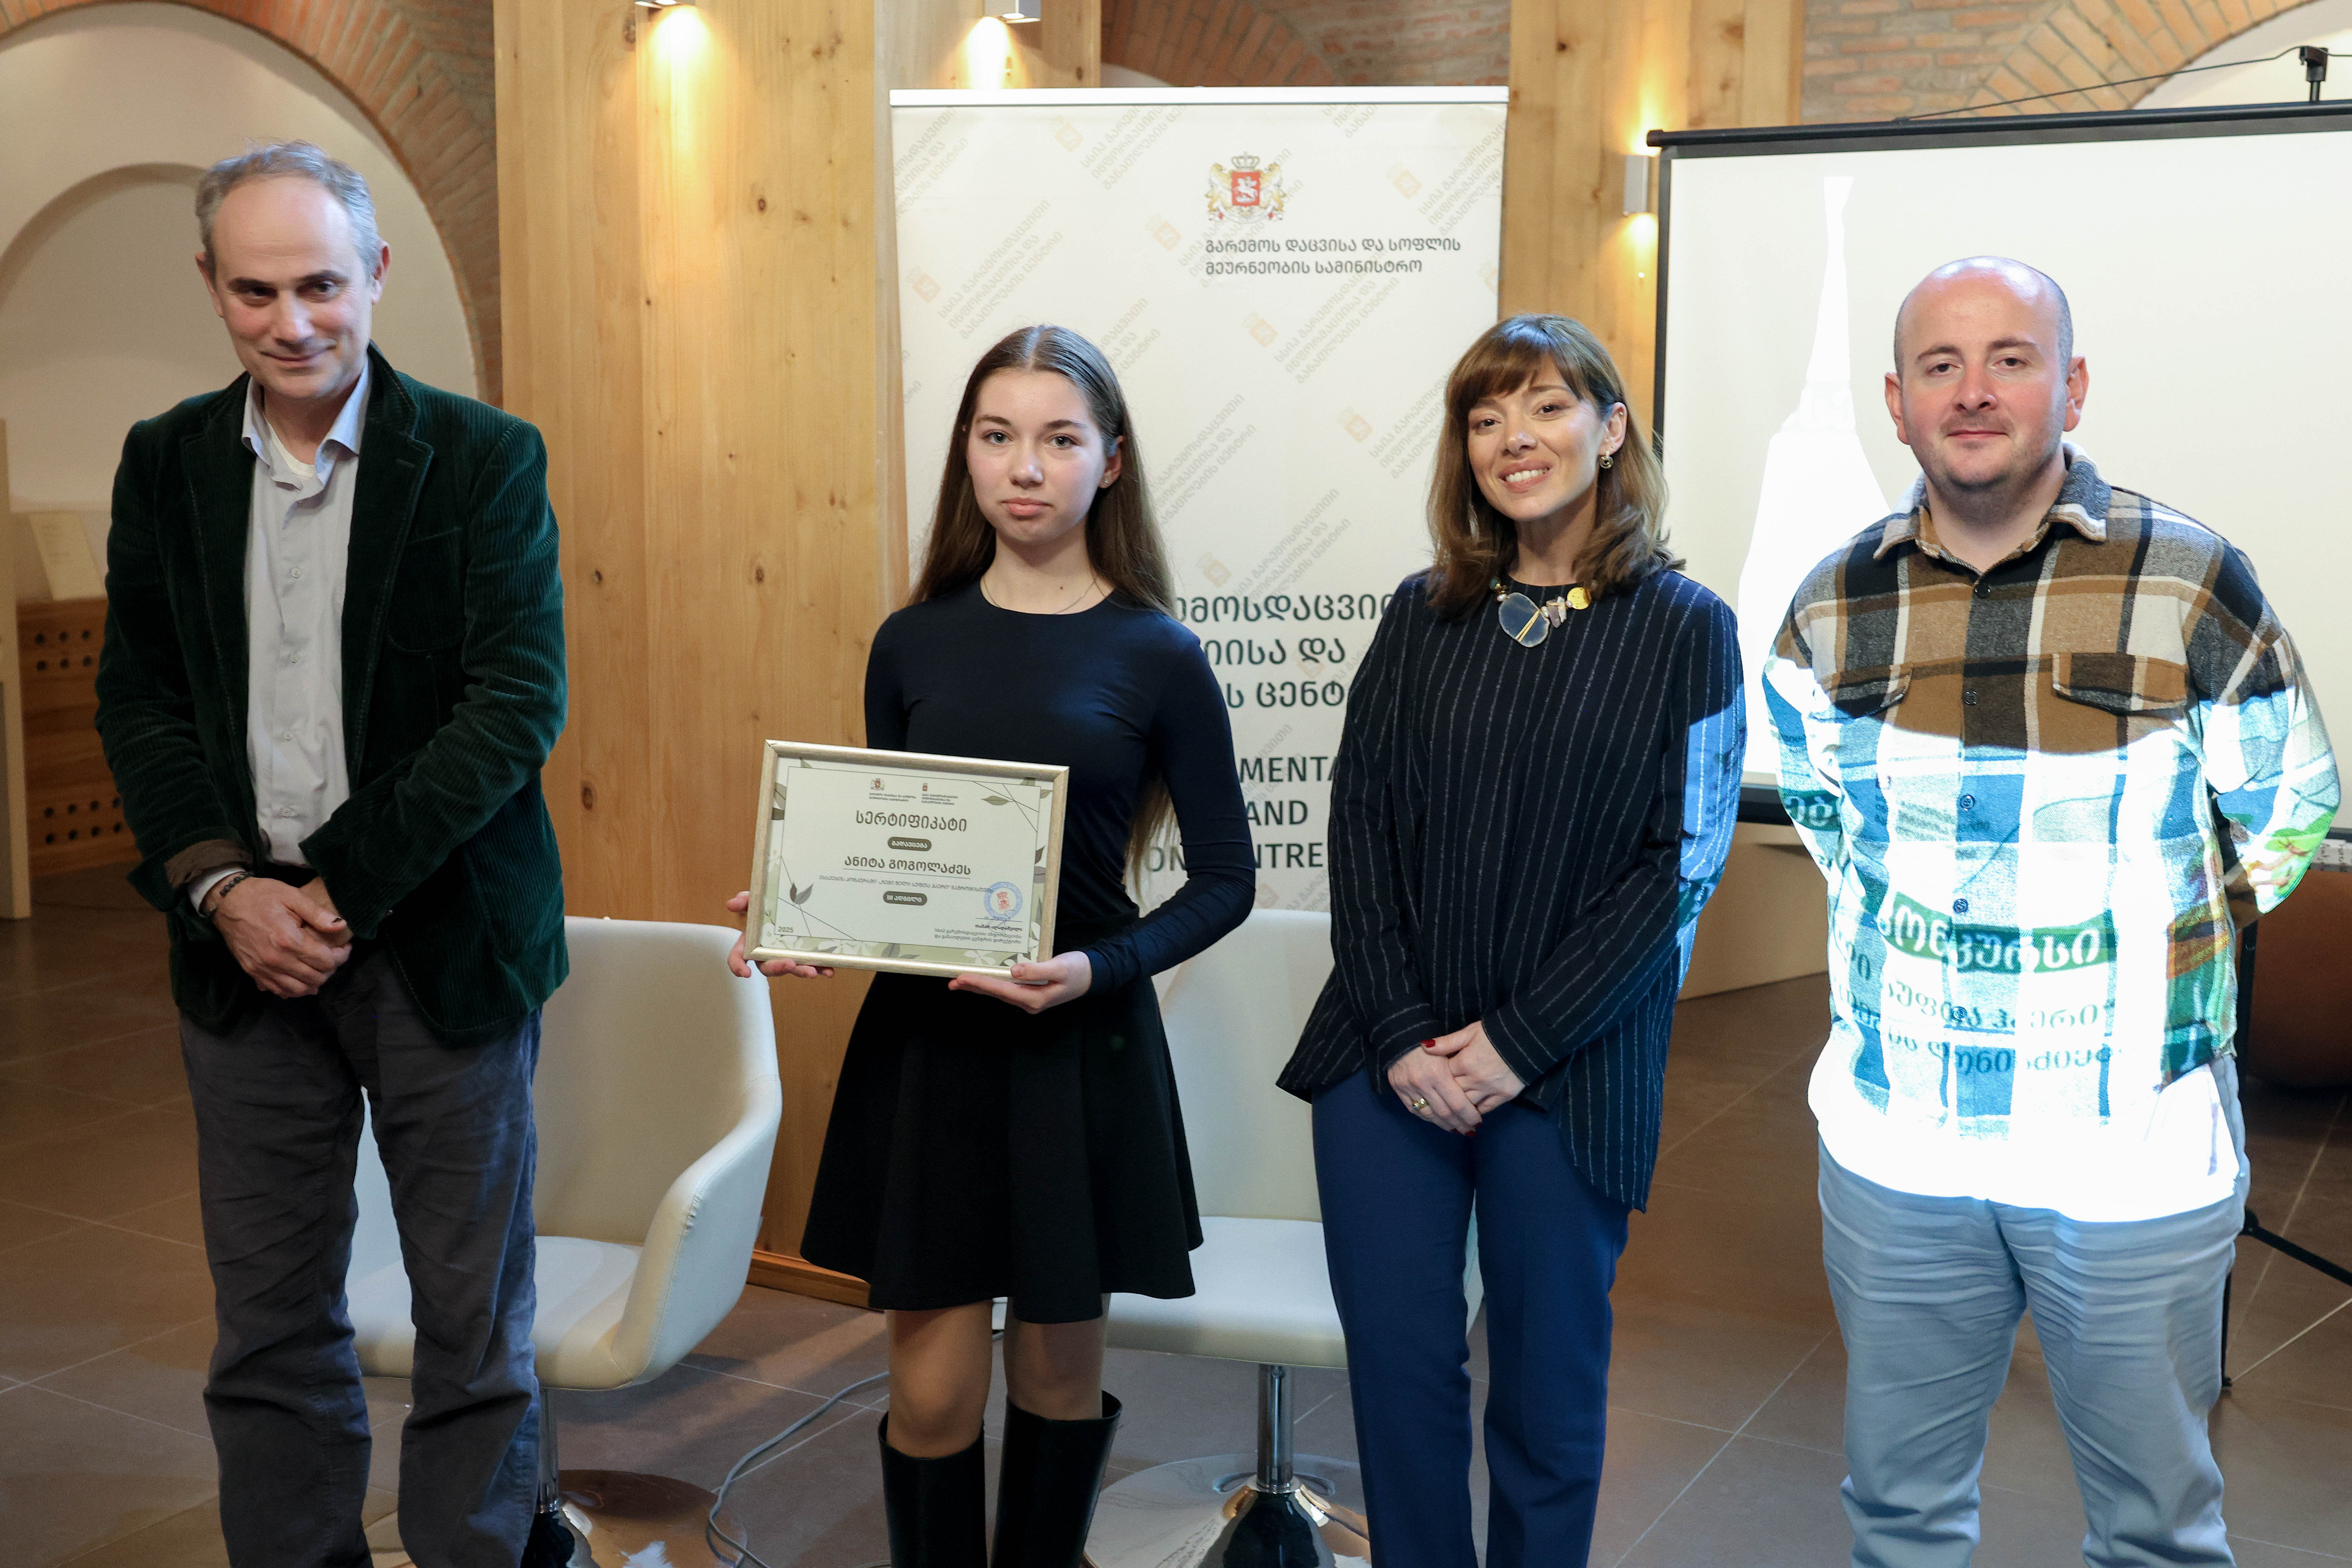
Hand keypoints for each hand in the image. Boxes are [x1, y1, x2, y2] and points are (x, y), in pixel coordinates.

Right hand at [212, 876, 353, 998]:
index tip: (344, 947)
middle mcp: (276, 959)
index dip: (341, 956)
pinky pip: (278, 991)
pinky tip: (301, 977)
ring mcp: (262, 969)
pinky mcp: (253, 972)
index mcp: (288, 940)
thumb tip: (341, 925)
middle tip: (333, 956)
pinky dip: (294, 989)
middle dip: (330, 969)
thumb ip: (317, 913)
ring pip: (298, 990)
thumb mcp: (292, 896)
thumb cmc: (262, 895)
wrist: (227, 902)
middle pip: (315, 978)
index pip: (325, 961)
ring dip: (314, 982)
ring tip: (319, 967)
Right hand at [725, 892, 834, 978]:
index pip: (738, 957)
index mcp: (750, 943)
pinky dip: (820, 968)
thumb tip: (733, 903)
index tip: (745, 973)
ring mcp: (785, 956)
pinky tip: (829, 971)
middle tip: (789, 965)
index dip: (738, 967)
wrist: (784, 907)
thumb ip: (744, 901)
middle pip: (767, 967)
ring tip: (813, 972)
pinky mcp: (802, 956)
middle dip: (778, 968)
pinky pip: (810, 965)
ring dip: (802, 971)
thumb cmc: (764, 908)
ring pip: (791, 969)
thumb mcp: (754, 901)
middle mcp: (766, 954)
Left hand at [947, 951, 1091, 1012]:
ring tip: (959, 982)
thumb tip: (1014, 971)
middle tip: (952, 982)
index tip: (962, 978)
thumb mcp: (1060, 967)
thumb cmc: (1078, 969)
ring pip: (999, 992)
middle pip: (996, 994)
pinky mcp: (1030, 993)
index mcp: (1034, 999)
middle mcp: (1029, 1002)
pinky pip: (1006, 989)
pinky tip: (983, 979)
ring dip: (980, 987)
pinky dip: (992, 984)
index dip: (980, 983)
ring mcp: (1029, 999)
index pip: (1001, 990)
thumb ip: (1037, 970)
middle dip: (973, 987)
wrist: (1092, 975)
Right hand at [1388, 1039, 1483, 1134]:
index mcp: (1438, 1073)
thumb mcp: (1449, 1048)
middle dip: (1460, 1124)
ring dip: (1444, 1125)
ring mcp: (1408, 1088)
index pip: (1457, 1104)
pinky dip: (1428, 1118)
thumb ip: (1460, 1070)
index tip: (1478, 1121)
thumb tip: (1475, 1091)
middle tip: (1470, 1130)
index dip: (1469, 1116)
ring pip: (1429, 1115)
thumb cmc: (1430, 1038)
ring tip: (1456, 1129)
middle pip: (1444, 1113)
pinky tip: (1437, 1121)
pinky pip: (1415, 1111)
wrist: (1400, 1033)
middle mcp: (1422, 1083)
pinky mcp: (1398, 1090)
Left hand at [1424, 1021, 1524, 1113]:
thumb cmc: (1494, 1032)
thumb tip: (1423, 1046)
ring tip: (1450, 1112)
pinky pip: (1486, 1109)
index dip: (1438, 1079)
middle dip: (1445, 1096)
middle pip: (1454, 1093)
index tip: (1433, 1080)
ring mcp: (1491, 1089)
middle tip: (1437, 1100)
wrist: (1526, 1037)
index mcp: (1465, 1062)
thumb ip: (1447, 1042)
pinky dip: (1476, 1112)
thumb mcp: (1469, 1032)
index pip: (1444, 1076)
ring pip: (1468, 1104)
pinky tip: (1469, 1115)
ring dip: (1459, 1108)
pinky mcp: (1505, 1095)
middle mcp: (1476, 1079)